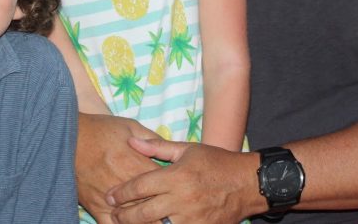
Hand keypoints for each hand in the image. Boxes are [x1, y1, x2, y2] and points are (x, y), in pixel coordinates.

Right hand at [76, 114, 160, 222]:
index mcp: (133, 163)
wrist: (69, 136)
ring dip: (145, 220)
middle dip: (162, 208)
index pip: (160, 183)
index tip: (175, 188)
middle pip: (151, 204)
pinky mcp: (94, 206)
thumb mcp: (130, 126)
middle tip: (169, 208)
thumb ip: (152, 140)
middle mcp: (122, 183)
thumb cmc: (101, 129)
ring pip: (134, 219)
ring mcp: (107, 198)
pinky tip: (130, 223)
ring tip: (154, 218)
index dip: (170, 188)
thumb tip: (170, 151)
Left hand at [107, 138, 261, 223]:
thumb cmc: (216, 162)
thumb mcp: (187, 149)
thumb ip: (157, 147)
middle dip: (123, 216)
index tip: (109, 197)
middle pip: (143, 212)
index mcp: (177, 176)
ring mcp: (192, 218)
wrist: (248, 183)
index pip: (140, 186)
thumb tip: (132, 141)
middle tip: (113, 215)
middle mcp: (182, 199)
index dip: (121, 193)